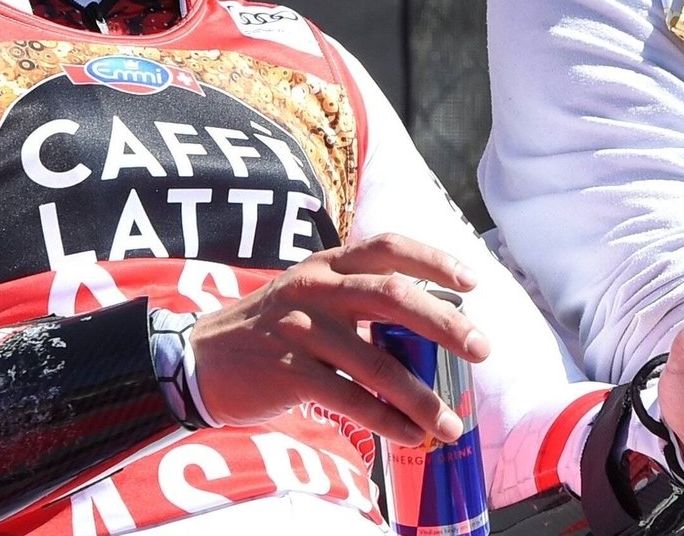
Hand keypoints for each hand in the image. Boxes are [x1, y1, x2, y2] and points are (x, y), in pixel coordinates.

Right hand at [187, 233, 487, 445]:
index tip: (474, 280)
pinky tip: (411, 434)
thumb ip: (360, 299)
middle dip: (444, 322)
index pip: (388, 248)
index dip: (434, 260)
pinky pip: (348, 398)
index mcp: (328, 264)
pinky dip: (385, 420)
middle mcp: (316, 288)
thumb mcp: (312, 295)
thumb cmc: (273, 329)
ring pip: (374, 361)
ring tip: (450, 423)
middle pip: (391, 296)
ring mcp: (300, 330)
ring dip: (420, 396)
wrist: (202, 359)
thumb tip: (433, 327)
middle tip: (482, 348)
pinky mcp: (288, 372)